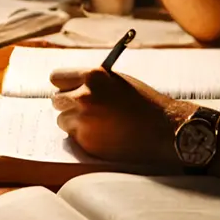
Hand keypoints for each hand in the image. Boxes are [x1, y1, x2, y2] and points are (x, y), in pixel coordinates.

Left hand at [51, 67, 194, 165]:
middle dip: (67, 104)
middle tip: (84, 107)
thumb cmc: (143, 101)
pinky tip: (105, 134)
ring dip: (74, 122)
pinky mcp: (87, 143)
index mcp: (92, 76)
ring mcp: (84, 122)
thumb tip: (69, 86)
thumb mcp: (116, 81)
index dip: (64, 84)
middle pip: (56, 100)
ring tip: (98, 121)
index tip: (68, 88)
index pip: (57, 78)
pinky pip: (75, 137)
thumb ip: (92, 82)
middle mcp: (84, 97)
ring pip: (63, 120)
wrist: (163, 129)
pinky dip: (85, 136)